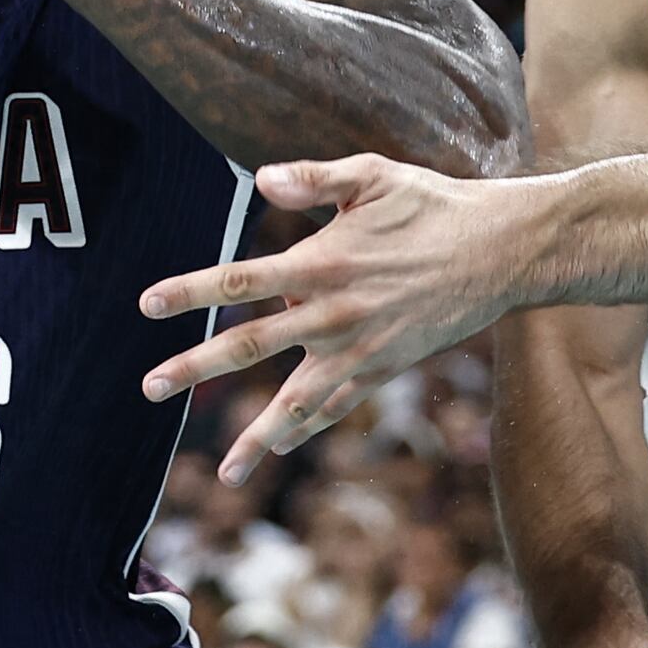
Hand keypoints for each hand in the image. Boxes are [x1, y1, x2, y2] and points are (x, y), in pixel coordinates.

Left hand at [139, 153, 530, 479]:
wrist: (499, 253)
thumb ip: (313, 178)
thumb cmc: (432, 206)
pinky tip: (277, 450)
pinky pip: (337, 408)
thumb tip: (260, 178)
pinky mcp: (383, 369)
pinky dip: (306, 431)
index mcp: (322, 261)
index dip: (192, 290)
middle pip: (250, 345)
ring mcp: (359, 349)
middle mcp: (334, 313)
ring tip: (221, 471)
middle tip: (149, 387)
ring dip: (256, 435)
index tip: (148, 303)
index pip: (241, 278)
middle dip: (195, 366)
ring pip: (296, 401)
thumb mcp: (373, 176)